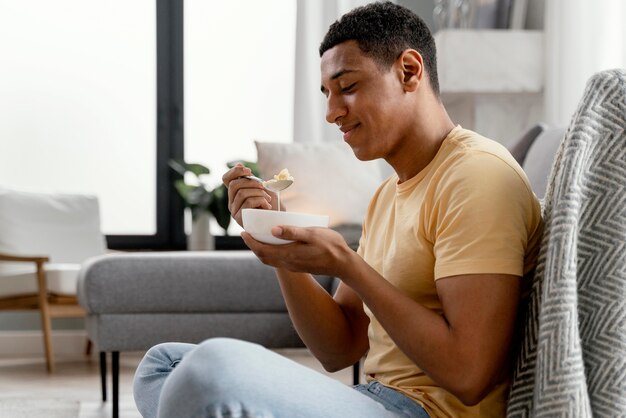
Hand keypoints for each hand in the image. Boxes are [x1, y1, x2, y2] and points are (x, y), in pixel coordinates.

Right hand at [222, 163, 276, 225]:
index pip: (226, 179)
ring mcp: (235, 212)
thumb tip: (239, 164)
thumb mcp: (263, 187)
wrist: (280, 220)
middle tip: (264, 186)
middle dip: (251, 182)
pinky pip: (248, 203)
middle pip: (234, 185)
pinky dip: (261, 200)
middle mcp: (232, 203)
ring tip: (268, 198)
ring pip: (242, 193)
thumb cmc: (272, 203)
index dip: (235, 172)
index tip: (249, 170)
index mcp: (235, 194)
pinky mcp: (240, 219)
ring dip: (259, 192)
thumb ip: (251, 178)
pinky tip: (267, 206)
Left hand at [241, 225, 355, 276]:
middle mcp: (288, 263)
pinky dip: (272, 252)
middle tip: (248, 234)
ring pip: (271, 260)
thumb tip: (273, 230)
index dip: (250, 242)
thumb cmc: (331, 246)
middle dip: (253, 246)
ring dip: (262, 250)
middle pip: (263, 257)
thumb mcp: (312, 234)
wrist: (344, 264)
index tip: (243, 232)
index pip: (262, 251)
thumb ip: (293, 232)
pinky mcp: (298, 267)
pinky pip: (279, 261)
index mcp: (289, 254)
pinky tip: (275, 243)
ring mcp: (293, 266)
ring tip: (259, 237)